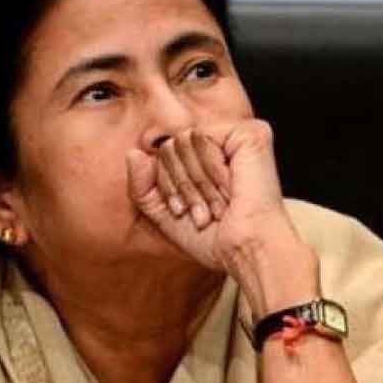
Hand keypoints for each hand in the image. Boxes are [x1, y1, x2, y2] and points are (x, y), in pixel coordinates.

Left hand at [126, 119, 317, 318]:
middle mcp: (225, 144)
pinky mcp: (250, 133)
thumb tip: (132, 153)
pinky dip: (209, 168)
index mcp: (209, 160)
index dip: (168, 185)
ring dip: (196, 183)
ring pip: (182, 140)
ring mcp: (238, 136)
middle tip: (204, 213)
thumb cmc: (213, 238)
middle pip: (171, 145)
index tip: (187, 213)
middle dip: (181, 185)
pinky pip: (202, 136)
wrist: (245, 249)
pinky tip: (231, 187)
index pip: (165, 154)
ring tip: (218, 205)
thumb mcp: (166, 215)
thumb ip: (143, 187)